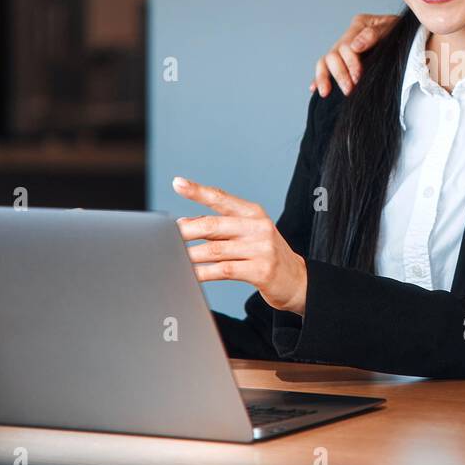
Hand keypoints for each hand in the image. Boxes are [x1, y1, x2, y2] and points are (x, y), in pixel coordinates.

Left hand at [173, 176, 307, 315]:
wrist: (298, 280)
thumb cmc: (265, 255)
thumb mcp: (248, 234)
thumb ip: (220, 228)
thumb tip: (184, 224)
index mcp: (254, 213)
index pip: (221, 198)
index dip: (198, 190)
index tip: (178, 183)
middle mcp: (259, 227)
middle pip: (214, 225)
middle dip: (186, 231)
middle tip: (166, 236)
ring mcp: (261, 249)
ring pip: (215, 250)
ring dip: (189, 255)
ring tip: (172, 258)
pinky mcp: (261, 271)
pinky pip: (223, 270)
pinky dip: (203, 273)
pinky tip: (190, 275)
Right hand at [311, 13, 399, 97]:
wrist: (410, 39)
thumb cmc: (402, 33)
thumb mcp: (393, 28)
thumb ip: (375, 34)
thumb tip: (355, 46)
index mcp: (359, 25)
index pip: (346, 45)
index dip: (351, 63)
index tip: (359, 78)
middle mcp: (348, 37)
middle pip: (333, 55)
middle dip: (340, 74)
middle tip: (350, 90)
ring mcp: (343, 49)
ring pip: (325, 61)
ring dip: (325, 77)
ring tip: (327, 93)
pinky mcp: (343, 61)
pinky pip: (325, 67)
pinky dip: (319, 78)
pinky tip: (315, 89)